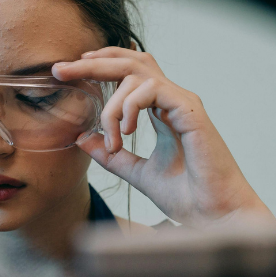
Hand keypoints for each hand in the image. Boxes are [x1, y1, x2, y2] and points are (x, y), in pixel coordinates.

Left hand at [52, 48, 275, 227]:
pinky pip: (152, 89)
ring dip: (113, 103)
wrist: (216, 215)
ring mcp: (183, 103)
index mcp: (163, 111)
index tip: (68, 73)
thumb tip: (83, 138)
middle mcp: (173, 100)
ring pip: (137, 74)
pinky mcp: (190, 111)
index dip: (99, 65)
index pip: (129, 72)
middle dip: (91, 62)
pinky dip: (131, 107)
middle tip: (60, 71)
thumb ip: (113, 155)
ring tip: (112, 135)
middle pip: (130, 61)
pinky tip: (126, 132)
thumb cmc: (188, 197)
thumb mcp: (139, 173)